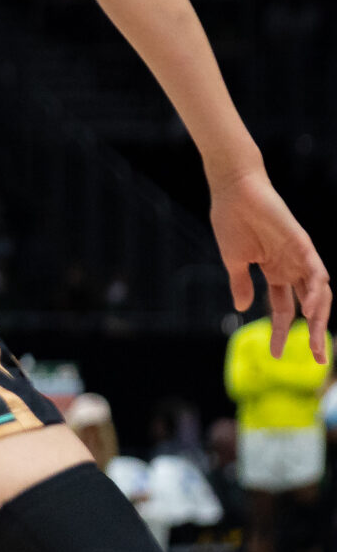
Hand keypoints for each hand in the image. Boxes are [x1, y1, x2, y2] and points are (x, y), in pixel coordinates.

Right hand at [214, 163, 330, 360]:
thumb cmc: (230, 221)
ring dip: (321, 317)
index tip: (276, 356)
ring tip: (317, 340)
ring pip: (320, 293)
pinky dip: (317, 292)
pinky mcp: (302, 244)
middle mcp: (291, 267)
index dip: (282, 332)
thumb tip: (242, 307)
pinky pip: (316, 272)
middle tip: (318, 360)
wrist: (233, 192)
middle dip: (315, 333)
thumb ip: (241, 284)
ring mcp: (299, 257)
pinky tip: (313, 309)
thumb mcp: (234, 261)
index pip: (284, 309)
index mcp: (275, 272)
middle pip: (309, 305)